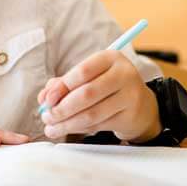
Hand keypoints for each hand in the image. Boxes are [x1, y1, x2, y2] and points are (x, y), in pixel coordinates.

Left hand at [36, 50, 160, 142]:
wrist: (141, 104)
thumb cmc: (107, 86)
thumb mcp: (89, 77)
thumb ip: (64, 83)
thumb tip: (44, 97)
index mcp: (110, 58)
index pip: (83, 71)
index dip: (62, 87)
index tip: (46, 100)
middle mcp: (124, 74)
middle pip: (87, 94)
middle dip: (62, 109)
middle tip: (47, 117)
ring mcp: (130, 96)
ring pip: (92, 114)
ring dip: (67, 123)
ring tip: (52, 128)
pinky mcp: (130, 117)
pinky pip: (99, 125)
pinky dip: (80, 129)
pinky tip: (69, 129)